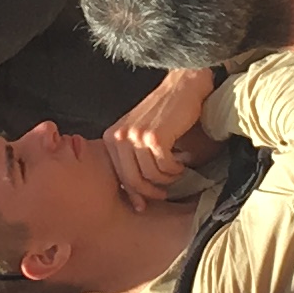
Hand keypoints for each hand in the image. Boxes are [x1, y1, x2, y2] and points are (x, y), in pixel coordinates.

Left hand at [103, 67, 213, 198]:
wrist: (182, 87)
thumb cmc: (163, 113)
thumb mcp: (139, 133)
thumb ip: (133, 159)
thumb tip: (135, 196)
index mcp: (111, 137)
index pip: (119, 175)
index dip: (132, 194)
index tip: (142, 205)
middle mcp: (119, 137)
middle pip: (133, 179)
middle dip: (150, 192)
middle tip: (164, 194)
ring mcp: (136, 136)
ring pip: (151, 175)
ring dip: (167, 178)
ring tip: (176, 171)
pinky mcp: (154, 137)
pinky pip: (165, 167)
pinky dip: (175, 168)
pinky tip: (182, 161)